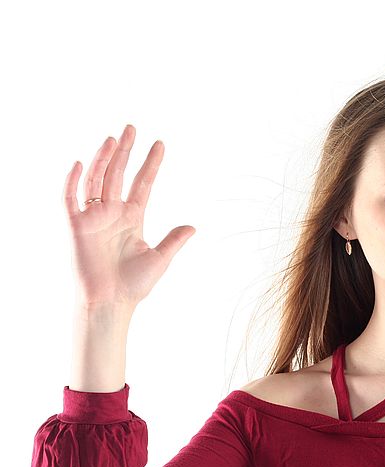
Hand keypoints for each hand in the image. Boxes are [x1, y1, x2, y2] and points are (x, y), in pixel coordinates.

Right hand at [64, 124, 195, 308]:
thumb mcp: (160, 259)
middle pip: (119, 174)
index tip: (160, 145)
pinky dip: (73, 181)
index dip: (151, 165)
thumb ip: (174, 240)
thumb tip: (194, 226)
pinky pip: (71, 199)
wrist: (111, 302)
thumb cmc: (134, 284)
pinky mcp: (77, 226)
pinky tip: (80, 163)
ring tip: (114, 139)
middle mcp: (112, 213)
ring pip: (97, 180)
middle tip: (132, 128)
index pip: (143, 184)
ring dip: (104, 159)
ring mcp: (94, 217)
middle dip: (126, 151)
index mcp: (133, 218)